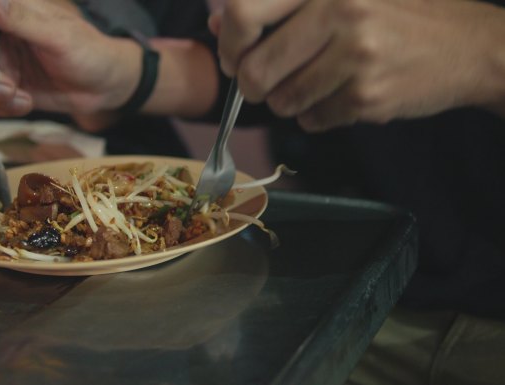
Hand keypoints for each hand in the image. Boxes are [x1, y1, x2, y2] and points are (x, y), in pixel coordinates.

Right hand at [0, 0, 140, 117]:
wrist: (103, 87)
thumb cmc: (88, 52)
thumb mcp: (60, 36)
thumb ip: (24, 20)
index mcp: (14, 9)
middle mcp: (0, 31)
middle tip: (6, 86)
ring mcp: (1, 59)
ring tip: (22, 98)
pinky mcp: (4, 84)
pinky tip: (25, 104)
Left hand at [210, 0, 504, 130]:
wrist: (468, 46)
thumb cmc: (399, 16)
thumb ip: (278, 8)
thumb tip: (219, 25)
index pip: (244, 11)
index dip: (229, 43)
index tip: (234, 56)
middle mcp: (341, 12)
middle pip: (256, 70)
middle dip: (253, 86)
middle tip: (264, 84)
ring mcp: (356, 57)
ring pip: (282, 102)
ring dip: (288, 102)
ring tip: (314, 85)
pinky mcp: (367, 96)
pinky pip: (311, 121)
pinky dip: (316, 116)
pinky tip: (340, 96)